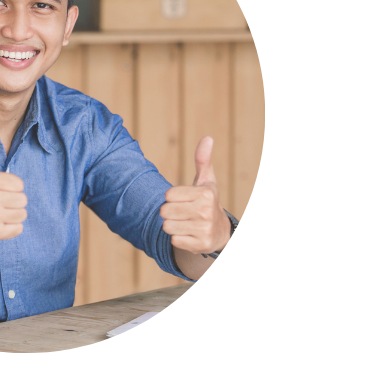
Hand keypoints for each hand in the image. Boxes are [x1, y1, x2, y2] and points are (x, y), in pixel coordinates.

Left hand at [159, 136, 229, 253]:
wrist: (219, 231)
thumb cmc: (206, 202)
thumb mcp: (206, 181)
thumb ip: (203, 160)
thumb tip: (207, 137)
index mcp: (205, 194)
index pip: (168, 195)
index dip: (171, 197)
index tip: (182, 199)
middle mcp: (205, 211)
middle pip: (164, 211)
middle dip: (169, 212)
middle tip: (182, 212)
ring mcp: (203, 229)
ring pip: (167, 226)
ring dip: (172, 225)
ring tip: (185, 223)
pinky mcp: (199, 245)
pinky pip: (174, 240)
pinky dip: (178, 238)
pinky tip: (189, 234)